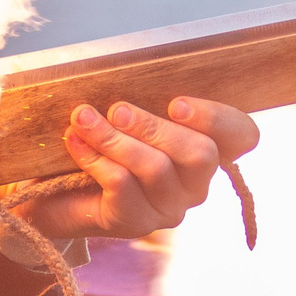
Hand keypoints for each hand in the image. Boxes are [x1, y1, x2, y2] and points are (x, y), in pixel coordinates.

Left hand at [24, 97, 259, 242]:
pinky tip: (75, 141)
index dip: (218, 119)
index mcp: (205, 150)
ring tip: (82, 118)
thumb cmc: (99, 144)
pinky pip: (122, 185)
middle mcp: (195, 185)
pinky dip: (95, 157)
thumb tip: (133, 71)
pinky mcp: (136, 224)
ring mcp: (168, 208)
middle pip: (200, 154)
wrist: (52, 193)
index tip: (176, 103)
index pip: (243, 136)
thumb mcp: (128, 115)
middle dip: (155, 126)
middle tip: (117, 109)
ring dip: (115, 138)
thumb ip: (144, 99)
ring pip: (156, 169)